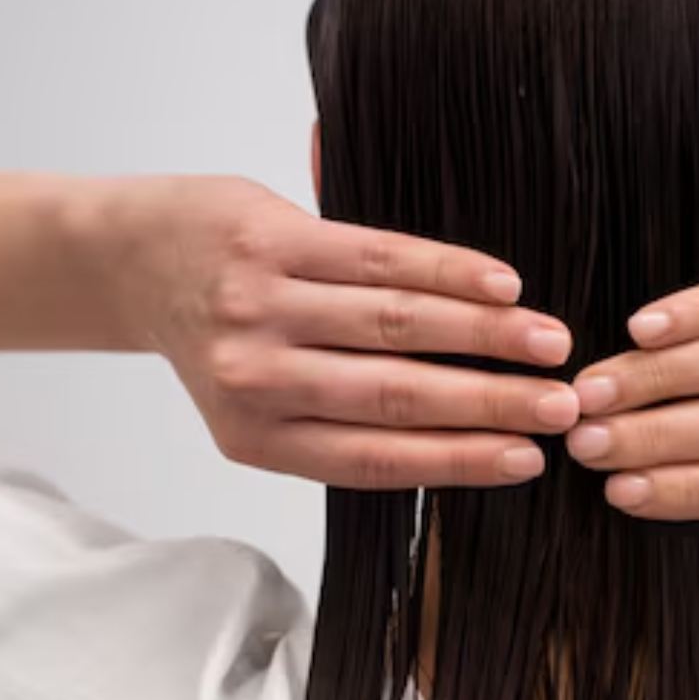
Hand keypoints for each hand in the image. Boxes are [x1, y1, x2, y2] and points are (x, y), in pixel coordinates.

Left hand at [98, 176, 580, 487]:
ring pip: (397, 324)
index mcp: (255, 438)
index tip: (529, 459)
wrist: (133, 260)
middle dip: (493, 404)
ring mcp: (260, 306)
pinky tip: (502, 286)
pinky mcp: (270, 240)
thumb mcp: (262, 404)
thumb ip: (344, 421)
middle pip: (397, 396)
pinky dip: (449, 272)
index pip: (376, 458)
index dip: (460, 460)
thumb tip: (467, 439)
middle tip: (565, 408)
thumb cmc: (218, 339)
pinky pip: (379, 257)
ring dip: (488, 335)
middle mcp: (254, 379)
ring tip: (551, 344)